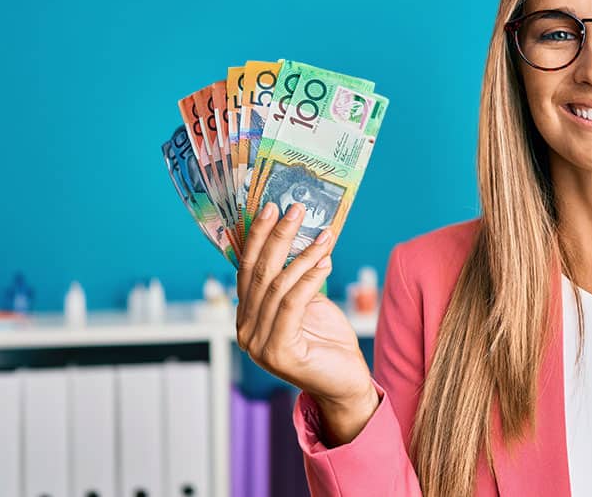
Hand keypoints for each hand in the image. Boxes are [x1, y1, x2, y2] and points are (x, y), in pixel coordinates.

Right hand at [236, 202, 374, 411]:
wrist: (345, 383)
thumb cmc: (327, 342)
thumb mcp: (308, 303)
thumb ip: (295, 278)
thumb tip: (301, 237)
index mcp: (247, 316)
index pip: (247, 269)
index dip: (258, 237)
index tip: (271, 207)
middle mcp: (246, 330)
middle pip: (259, 273)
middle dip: (277, 237)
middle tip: (294, 209)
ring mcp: (259, 343)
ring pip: (278, 286)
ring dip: (303, 255)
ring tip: (324, 235)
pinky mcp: (278, 352)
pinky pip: (292, 304)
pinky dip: (309, 279)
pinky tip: (325, 261)